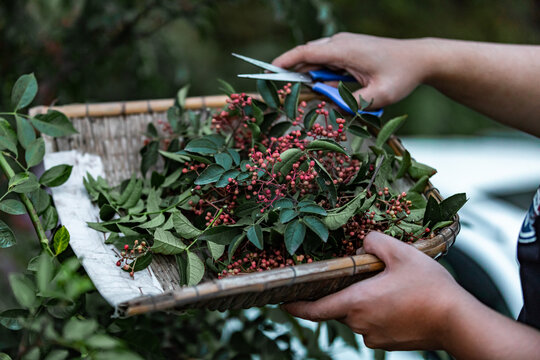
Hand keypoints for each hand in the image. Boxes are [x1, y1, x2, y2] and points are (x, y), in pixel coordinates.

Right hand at [272, 33, 433, 108]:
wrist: (419, 59)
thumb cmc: (401, 75)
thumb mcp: (379, 95)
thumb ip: (351, 103)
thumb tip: (329, 108)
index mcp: (344, 50)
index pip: (305, 53)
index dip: (284, 62)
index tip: (268, 72)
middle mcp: (341, 43)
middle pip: (307, 56)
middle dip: (292, 72)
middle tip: (281, 90)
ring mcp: (345, 44)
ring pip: (317, 59)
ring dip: (310, 75)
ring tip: (308, 94)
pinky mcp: (349, 49)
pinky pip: (327, 61)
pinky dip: (321, 73)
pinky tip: (326, 87)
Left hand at [282, 231, 468, 350]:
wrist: (459, 321)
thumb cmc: (430, 287)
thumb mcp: (401, 252)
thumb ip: (374, 241)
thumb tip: (363, 245)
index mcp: (357, 303)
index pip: (315, 309)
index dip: (296, 306)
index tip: (282, 302)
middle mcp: (361, 324)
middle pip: (339, 306)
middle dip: (343, 290)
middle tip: (360, 274)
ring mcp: (375, 337)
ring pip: (358, 314)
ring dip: (364, 300)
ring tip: (389, 285)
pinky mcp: (388, 343)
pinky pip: (373, 323)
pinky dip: (378, 311)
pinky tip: (398, 299)